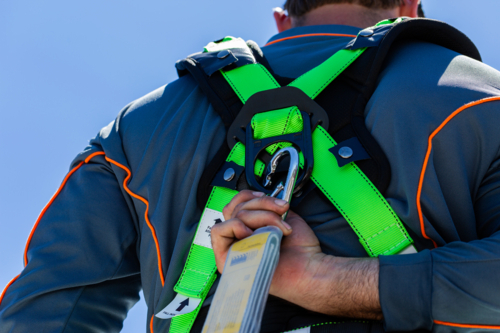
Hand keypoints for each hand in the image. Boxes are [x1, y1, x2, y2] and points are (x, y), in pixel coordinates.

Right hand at [210, 190, 381, 319]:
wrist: (309, 268)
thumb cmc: (300, 249)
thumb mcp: (282, 217)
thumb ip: (265, 207)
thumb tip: (256, 196)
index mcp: (249, 230)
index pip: (235, 205)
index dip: (248, 196)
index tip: (267, 197)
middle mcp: (238, 240)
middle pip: (236, 208)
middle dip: (262, 206)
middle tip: (281, 211)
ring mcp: (231, 250)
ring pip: (232, 217)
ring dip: (259, 216)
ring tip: (277, 228)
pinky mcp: (226, 261)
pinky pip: (218, 232)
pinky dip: (235, 226)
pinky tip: (252, 233)